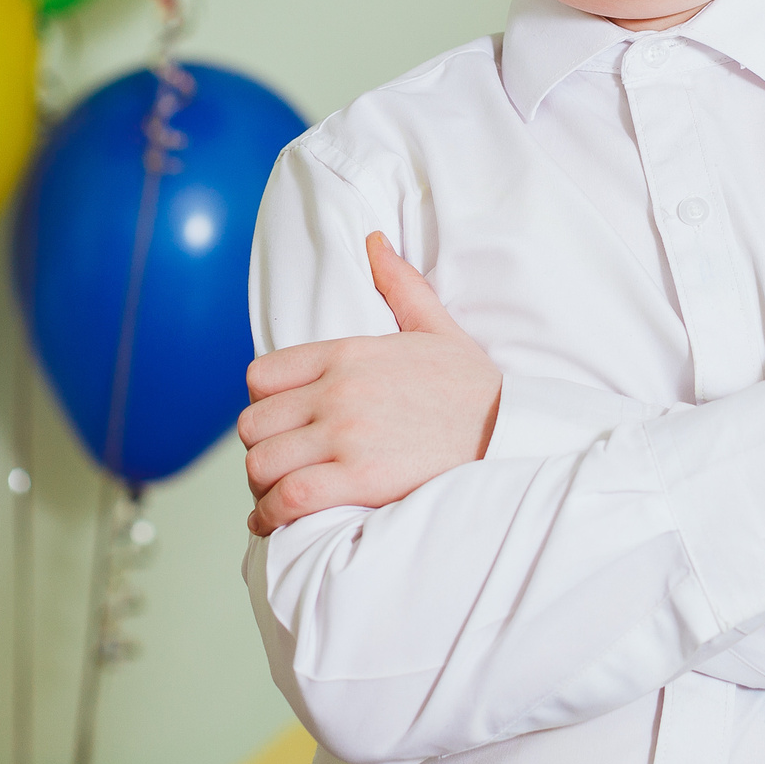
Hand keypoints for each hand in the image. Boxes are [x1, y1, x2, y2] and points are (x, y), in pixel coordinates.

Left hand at [239, 233, 502, 536]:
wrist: (512, 434)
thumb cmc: (477, 390)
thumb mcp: (438, 329)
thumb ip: (400, 286)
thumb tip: (374, 241)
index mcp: (348, 353)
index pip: (261, 376)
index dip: (263, 404)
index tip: (280, 422)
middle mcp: (338, 391)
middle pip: (253, 424)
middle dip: (263, 447)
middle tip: (282, 463)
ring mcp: (346, 435)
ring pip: (261, 463)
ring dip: (264, 485)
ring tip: (278, 495)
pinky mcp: (358, 479)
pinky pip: (287, 498)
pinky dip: (271, 516)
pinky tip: (275, 521)